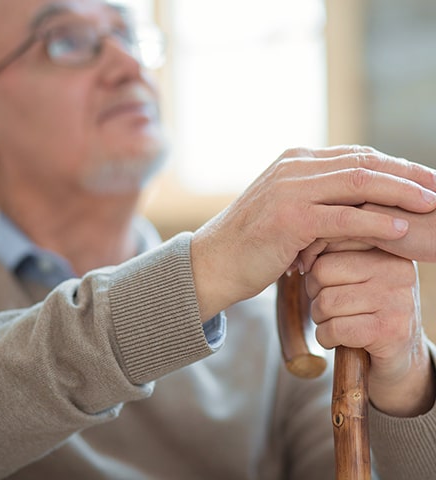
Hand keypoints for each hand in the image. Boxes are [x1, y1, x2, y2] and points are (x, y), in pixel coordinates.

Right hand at [191, 145, 435, 319]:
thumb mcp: (286, 211)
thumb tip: (356, 203)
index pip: (356, 156)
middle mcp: (294, 168)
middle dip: (409, 175)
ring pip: (359, 183)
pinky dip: (376, 221)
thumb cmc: (252, 243)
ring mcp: (290, 189)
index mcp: (295, 162)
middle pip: (364, 163)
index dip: (395, 167)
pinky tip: (401, 228)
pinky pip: (343, 217)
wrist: (213, 263)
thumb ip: (317, 198)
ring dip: (402, 193)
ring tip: (433, 205)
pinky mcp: (290, 217)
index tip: (424, 181)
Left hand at [305, 248, 435, 415]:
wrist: (400, 355)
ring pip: (325, 302)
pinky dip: (325, 338)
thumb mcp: (356, 274)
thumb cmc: (367, 309)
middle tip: (330, 307)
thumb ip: (334, 254)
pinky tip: (339, 339)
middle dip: (314, 294)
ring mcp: (396, 300)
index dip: (313, 265)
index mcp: (385, 249)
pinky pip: (335, 329)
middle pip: (321, 271)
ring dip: (320, 319)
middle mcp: (396, 269)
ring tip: (337, 322)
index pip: (329, 241)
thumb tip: (301, 249)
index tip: (323, 282)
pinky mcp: (390, 330)